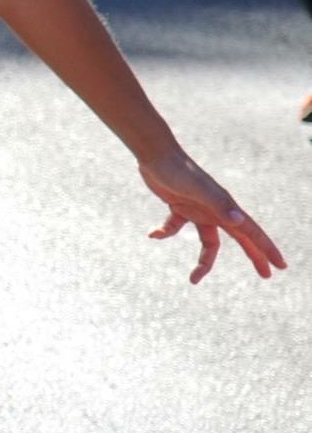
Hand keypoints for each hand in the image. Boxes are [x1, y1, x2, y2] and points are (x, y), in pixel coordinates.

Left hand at [138, 147, 285, 284]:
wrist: (155, 153)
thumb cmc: (178, 170)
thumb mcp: (198, 189)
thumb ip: (219, 204)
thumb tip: (239, 222)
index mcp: (225, 207)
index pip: (252, 232)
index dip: (266, 249)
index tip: (280, 265)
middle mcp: (215, 209)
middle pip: (239, 239)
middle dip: (253, 257)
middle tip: (266, 276)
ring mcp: (198, 208)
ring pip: (208, 241)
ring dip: (203, 261)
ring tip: (193, 279)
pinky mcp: (179, 205)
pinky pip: (176, 226)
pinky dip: (166, 232)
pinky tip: (152, 234)